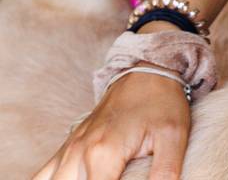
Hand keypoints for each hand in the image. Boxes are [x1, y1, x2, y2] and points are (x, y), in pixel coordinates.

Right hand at [32, 70, 189, 179]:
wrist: (148, 70)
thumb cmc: (162, 103)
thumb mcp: (174, 136)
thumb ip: (164, 173)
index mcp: (103, 154)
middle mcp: (78, 154)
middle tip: (118, 177)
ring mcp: (68, 149)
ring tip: (104, 176)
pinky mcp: (67, 146)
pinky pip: (41, 176)